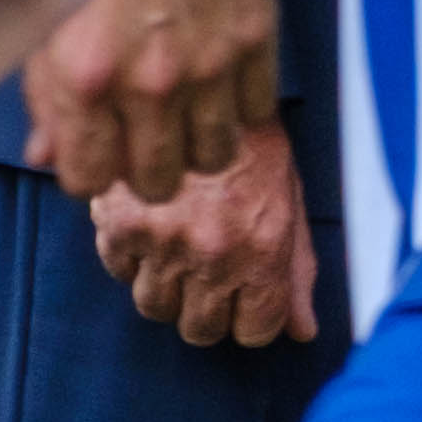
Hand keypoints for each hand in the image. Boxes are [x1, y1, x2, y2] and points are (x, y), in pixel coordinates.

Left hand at [25, 0, 275, 198]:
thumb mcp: (51, 24)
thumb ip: (47, 100)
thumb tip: (48, 157)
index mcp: (85, 80)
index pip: (89, 181)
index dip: (96, 173)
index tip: (105, 155)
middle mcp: (149, 81)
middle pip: (157, 182)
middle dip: (149, 170)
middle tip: (150, 140)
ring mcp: (210, 62)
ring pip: (213, 157)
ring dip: (199, 146)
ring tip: (188, 117)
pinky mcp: (257, 36)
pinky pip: (257, 112)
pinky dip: (240, 108)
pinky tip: (221, 82)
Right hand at [94, 124, 320, 350]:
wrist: (203, 90)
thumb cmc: (256, 147)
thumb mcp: (291, 201)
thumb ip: (297, 269)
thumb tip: (303, 331)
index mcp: (264, 249)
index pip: (255, 331)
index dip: (252, 319)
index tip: (248, 302)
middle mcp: (213, 253)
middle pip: (198, 330)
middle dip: (208, 311)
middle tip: (212, 276)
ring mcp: (162, 242)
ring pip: (155, 306)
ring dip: (169, 288)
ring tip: (183, 248)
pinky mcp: (118, 226)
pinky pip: (120, 272)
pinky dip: (134, 259)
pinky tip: (153, 227)